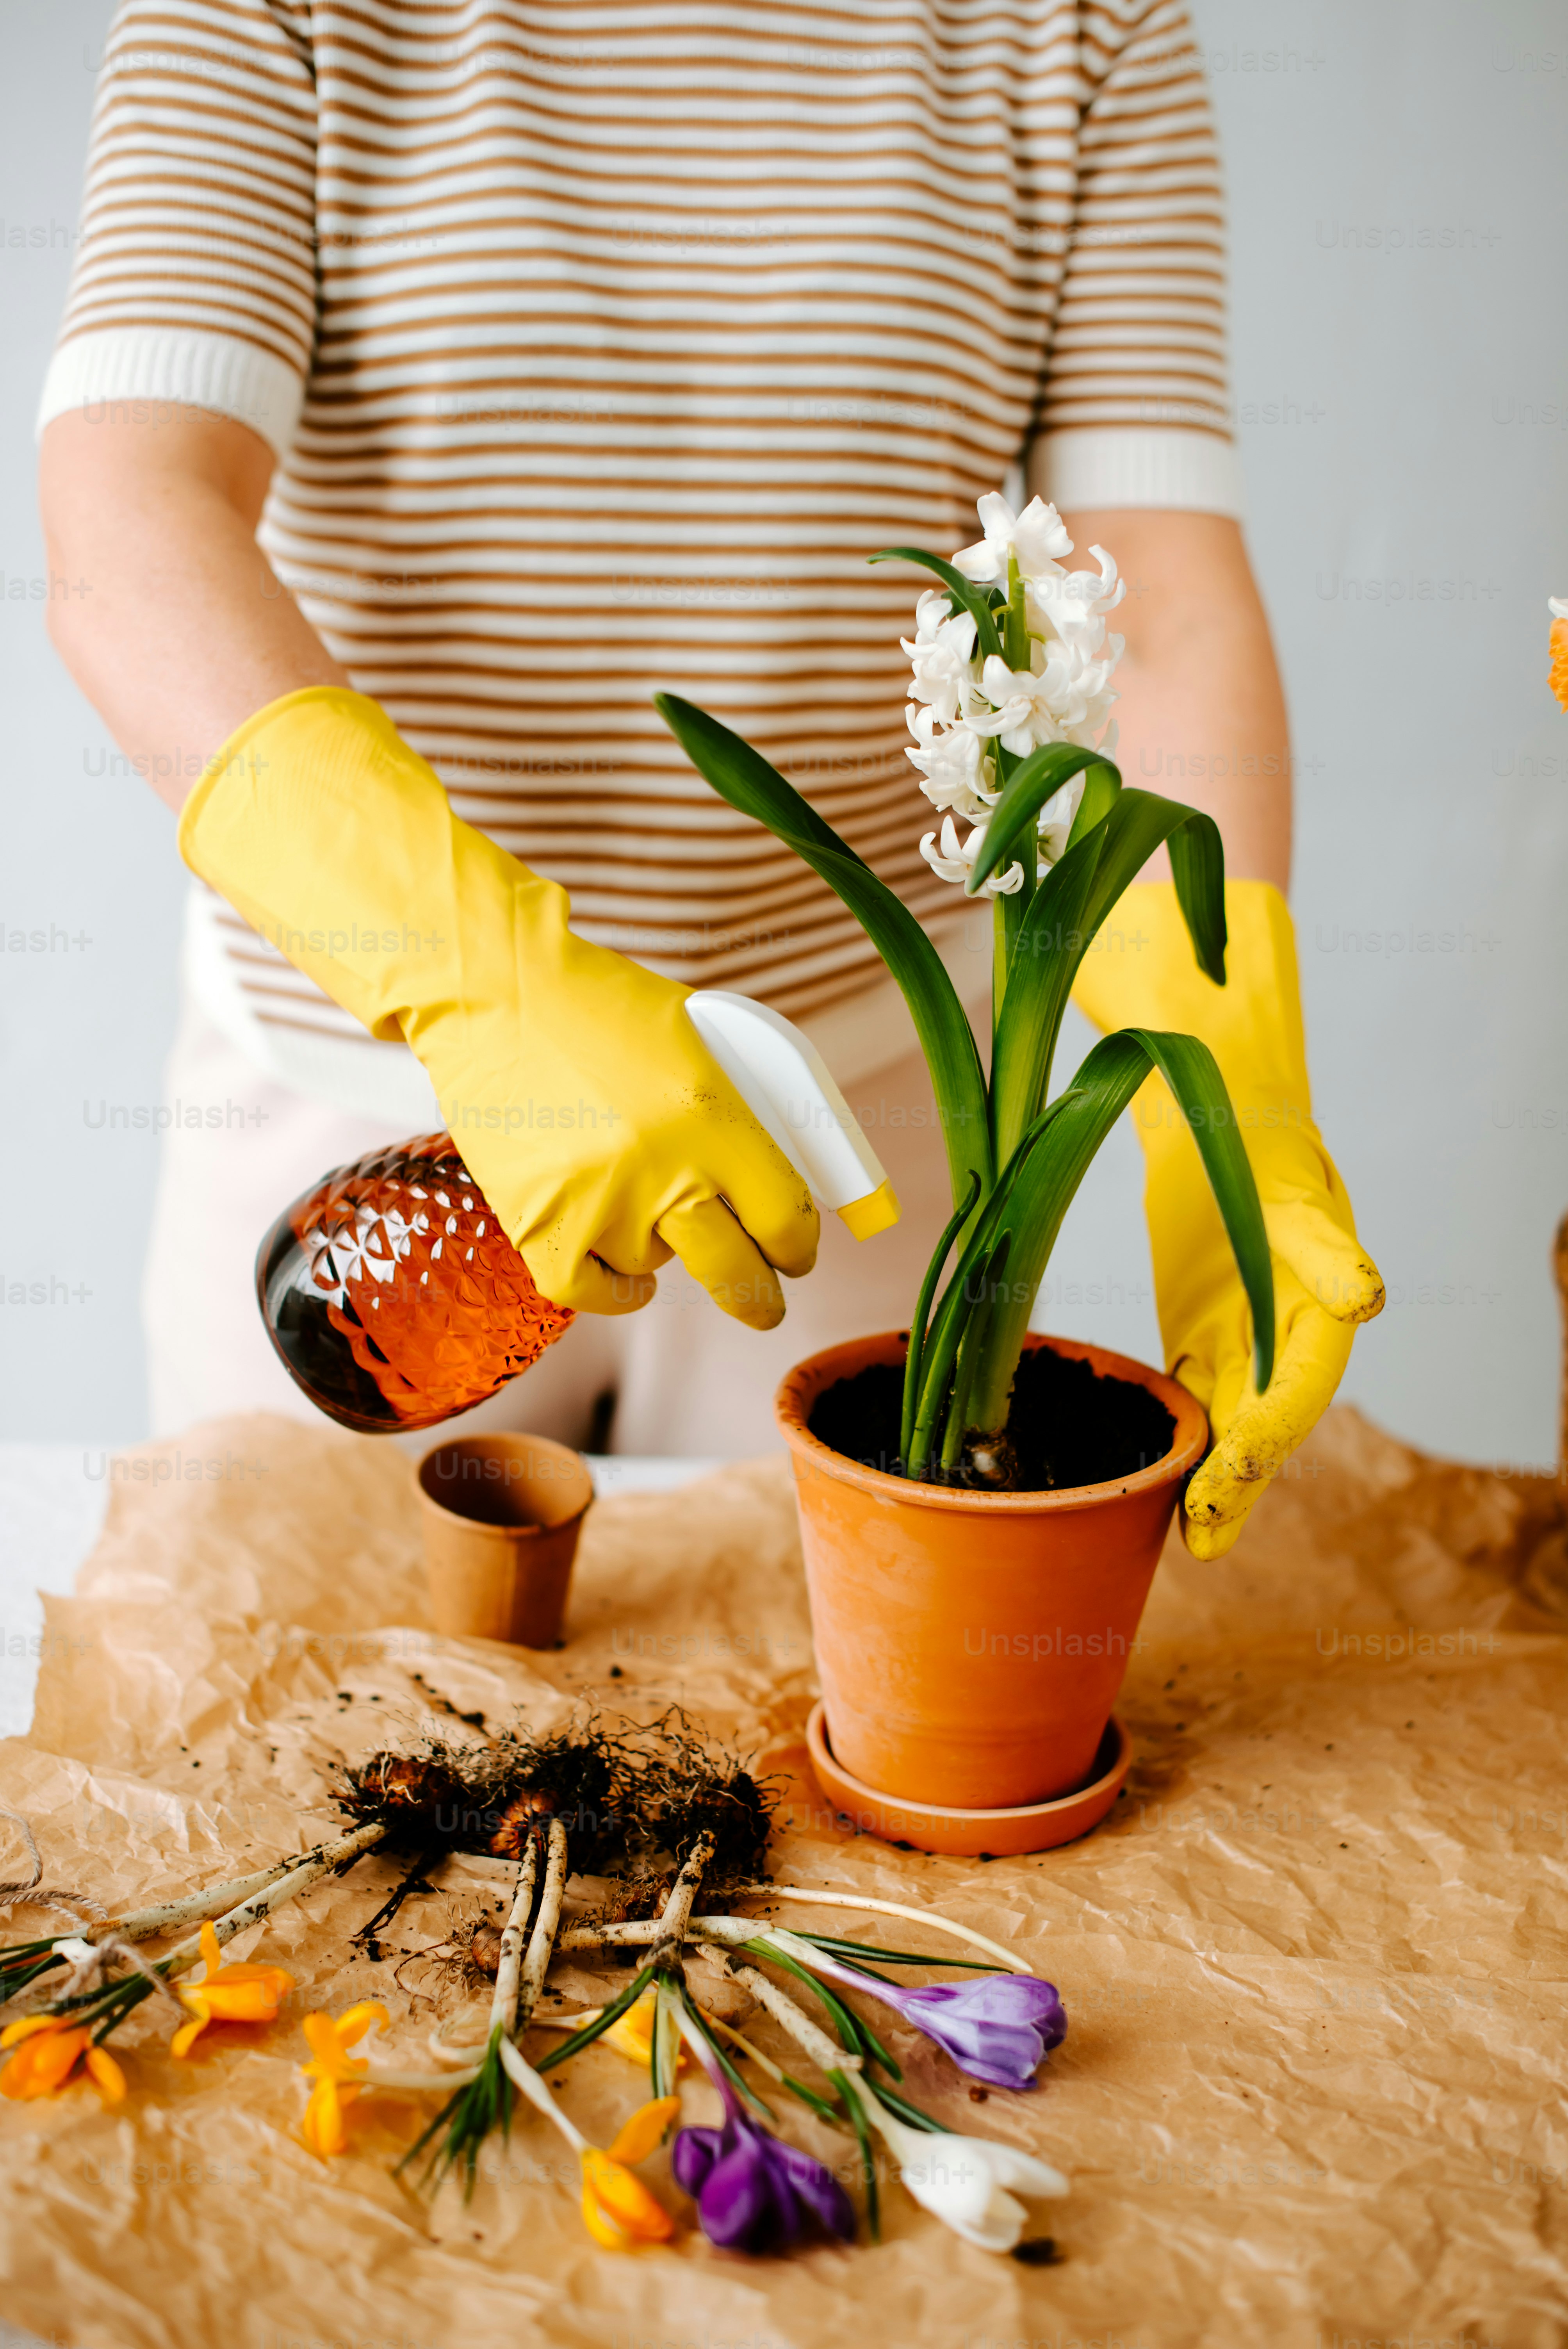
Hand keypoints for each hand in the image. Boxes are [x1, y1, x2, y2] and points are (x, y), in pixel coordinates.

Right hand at [181, 688, 818, 1322]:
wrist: (494, 991)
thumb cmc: (599, 1005)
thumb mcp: (701, 1038)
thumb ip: (742, 1109)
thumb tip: (783, 1174)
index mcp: (714, 1119)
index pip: (786, 1218)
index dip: (798, 1247)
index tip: (794, 1257)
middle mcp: (663, 1172)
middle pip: (738, 1273)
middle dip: (759, 1298)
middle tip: (764, 1303)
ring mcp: (599, 1205)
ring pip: (658, 1265)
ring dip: (662, 1245)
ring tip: (640, 1195)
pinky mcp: (539, 1226)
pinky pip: (593, 1292)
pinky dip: (614, 1287)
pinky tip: (625, 1267)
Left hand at [1074, 881, 1382, 1556]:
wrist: (1215, 1106)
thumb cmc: (1258, 1138)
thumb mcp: (1286, 1189)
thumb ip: (1324, 1250)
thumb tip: (1369, 1297)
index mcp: (1319, 1298)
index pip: (1298, 1386)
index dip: (1267, 1439)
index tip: (1232, 1481)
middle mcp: (1287, 1327)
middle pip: (1266, 1419)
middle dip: (1237, 1480)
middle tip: (1200, 1537)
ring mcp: (1244, 1333)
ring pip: (1231, 1420)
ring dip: (1211, 1479)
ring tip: (1186, 1537)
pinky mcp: (1202, 1329)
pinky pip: (1196, 1398)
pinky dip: (1182, 1443)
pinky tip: (1162, 1491)